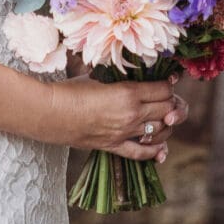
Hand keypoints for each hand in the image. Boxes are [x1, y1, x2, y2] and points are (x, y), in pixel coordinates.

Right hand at [49, 74, 188, 161]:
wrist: (51, 113)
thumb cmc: (71, 89)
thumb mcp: (98, 75)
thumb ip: (119, 75)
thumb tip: (131, 70)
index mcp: (128, 93)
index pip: (163, 90)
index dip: (169, 83)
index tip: (169, 79)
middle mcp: (132, 115)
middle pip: (166, 109)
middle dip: (171, 102)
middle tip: (167, 96)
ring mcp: (125, 133)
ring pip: (160, 131)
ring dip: (166, 123)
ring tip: (164, 116)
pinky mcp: (114, 147)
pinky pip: (142, 153)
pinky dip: (155, 151)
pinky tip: (161, 148)